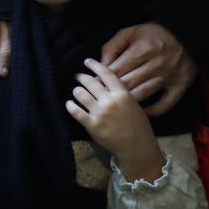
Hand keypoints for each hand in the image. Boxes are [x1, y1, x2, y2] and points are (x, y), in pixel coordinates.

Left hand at [67, 59, 164, 181]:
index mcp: (123, 94)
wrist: (137, 147)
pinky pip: (75, 111)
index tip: (87, 61)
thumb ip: (120, 93)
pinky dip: (70, 105)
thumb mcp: (134, 104)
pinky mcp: (92, 125)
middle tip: (78, 76)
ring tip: (77, 91)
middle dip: (81, 77)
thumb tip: (104, 81)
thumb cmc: (138, 125)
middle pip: (90, 82)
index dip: (94, 65)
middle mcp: (110, 101)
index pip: (106, 73)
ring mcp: (100, 113)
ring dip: (77, 91)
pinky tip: (70, 104)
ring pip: (80, 94)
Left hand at [100, 21, 196, 115]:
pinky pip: (165, 104)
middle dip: (110, 91)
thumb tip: (100, 64)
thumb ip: (112, 47)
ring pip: (142, 94)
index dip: (100, 79)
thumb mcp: (131, 32)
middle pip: (127, 83)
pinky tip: (141, 112)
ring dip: (127, 101)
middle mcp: (156, 64)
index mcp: (142, 50)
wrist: (188, 34)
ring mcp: (169, 76)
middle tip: (99, 98)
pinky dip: (153, 111)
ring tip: (115, 105)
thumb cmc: (154, 33)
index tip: (91, 85)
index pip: (115, 70)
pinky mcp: (181, 85)